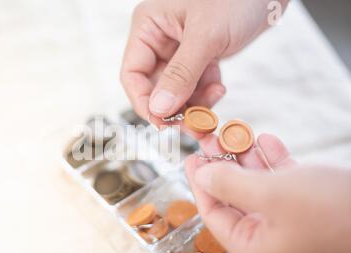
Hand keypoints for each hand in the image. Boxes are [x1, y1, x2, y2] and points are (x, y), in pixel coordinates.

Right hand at [121, 0, 288, 128]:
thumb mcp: (206, 36)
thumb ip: (182, 74)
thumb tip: (159, 108)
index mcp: (149, 27)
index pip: (133, 75)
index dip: (145, 102)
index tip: (162, 122)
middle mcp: (161, 39)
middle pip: (155, 88)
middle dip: (173, 109)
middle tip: (191, 126)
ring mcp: (181, 50)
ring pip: (177, 92)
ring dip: (193, 105)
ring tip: (210, 109)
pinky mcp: (200, 57)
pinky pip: (196, 86)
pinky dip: (206, 94)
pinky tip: (219, 88)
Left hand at [185, 134, 350, 252]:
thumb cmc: (330, 208)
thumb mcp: (270, 193)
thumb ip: (229, 184)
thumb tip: (202, 176)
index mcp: (253, 250)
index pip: (214, 215)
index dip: (200, 184)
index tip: (191, 159)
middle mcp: (267, 240)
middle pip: (234, 198)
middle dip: (224, 165)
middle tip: (213, 140)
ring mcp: (287, 224)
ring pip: (256, 187)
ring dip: (247, 159)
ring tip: (236, 134)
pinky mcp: (306, 209)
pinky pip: (280, 183)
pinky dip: (272, 162)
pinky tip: (266, 141)